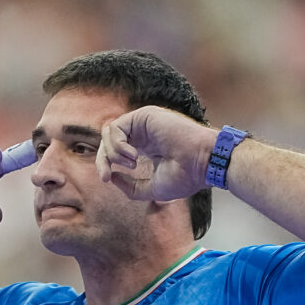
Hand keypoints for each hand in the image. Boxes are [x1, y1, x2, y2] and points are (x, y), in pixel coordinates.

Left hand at [97, 107, 216, 201]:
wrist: (202, 164)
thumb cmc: (184, 177)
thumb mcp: (152, 188)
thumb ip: (130, 186)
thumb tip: (111, 176)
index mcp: (146, 147)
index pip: (116, 150)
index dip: (106, 164)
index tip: (107, 180)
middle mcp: (144, 133)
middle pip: (108, 141)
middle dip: (103, 160)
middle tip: (106, 177)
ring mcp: (144, 123)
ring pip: (110, 132)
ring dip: (113, 153)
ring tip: (132, 164)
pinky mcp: (145, 115)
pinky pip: (116, 127)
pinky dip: (119, 145)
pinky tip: (134, 156)